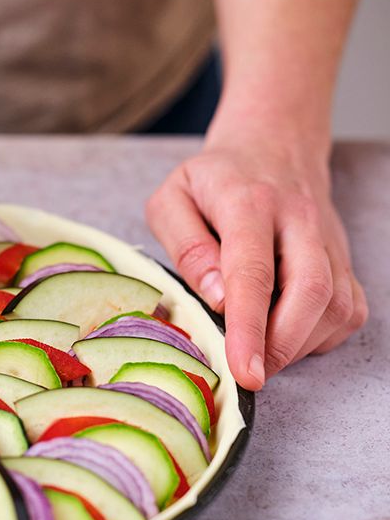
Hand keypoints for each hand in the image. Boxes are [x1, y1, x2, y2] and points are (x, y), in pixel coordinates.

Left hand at [146, 132, 367, 390]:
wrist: (272, 144)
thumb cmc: (211, 181)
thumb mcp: (172, 199)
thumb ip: (187, 247)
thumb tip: (215, 298)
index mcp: (248, 203)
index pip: (253, 272)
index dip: (249, 327)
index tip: (246, 371)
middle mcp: (299, 221)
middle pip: (310, 292)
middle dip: (282, 346)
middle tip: (250, 375)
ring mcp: (329, 241)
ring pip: (335, 305)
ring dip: (298, 344)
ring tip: (259, 351)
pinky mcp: (343, 259)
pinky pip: (347, 310)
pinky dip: (319, 337)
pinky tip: (286, 334)